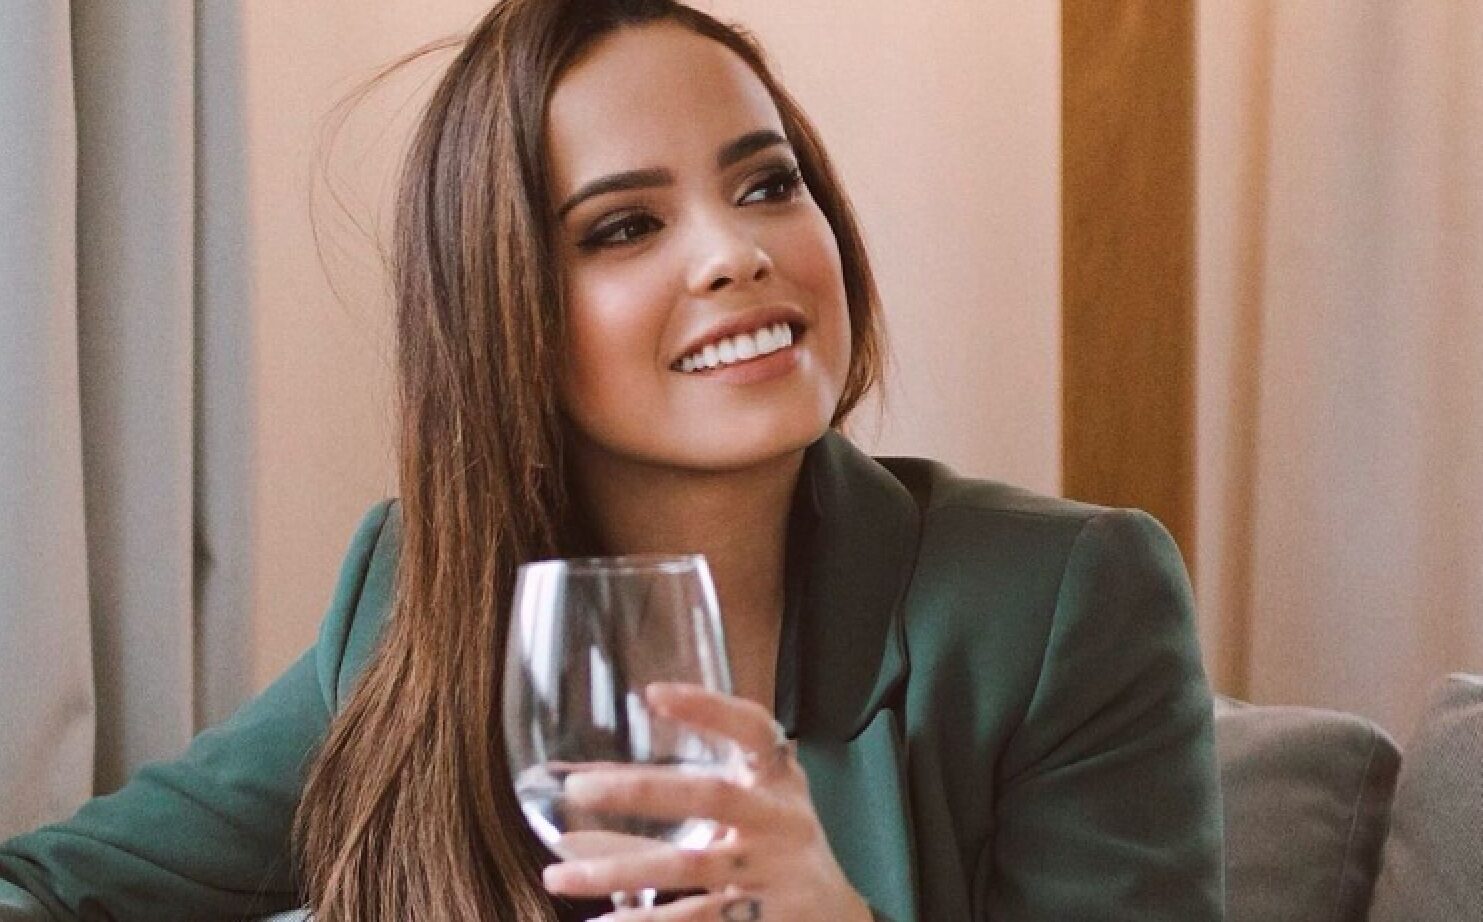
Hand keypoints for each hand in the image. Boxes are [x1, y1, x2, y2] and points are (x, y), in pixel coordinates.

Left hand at [542, 682, 874, 921]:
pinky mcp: (764, 918)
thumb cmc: (779, 849)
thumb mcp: (752, 811)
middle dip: (641, 791)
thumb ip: (684, 798)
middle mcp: (780, 818)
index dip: (708, 707)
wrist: (838, 916)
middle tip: (578, 788)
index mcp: (778, 779)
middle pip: (710, 795)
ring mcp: (774, 871)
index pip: (751, 728)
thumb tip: (584, 797)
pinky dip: (646, 921)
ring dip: (619, 871)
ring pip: (688, 867)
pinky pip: (697, 918)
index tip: (654, 694)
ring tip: (560, 876)